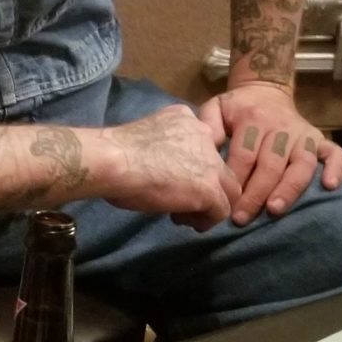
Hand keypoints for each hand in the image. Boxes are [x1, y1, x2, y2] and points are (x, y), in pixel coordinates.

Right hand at [93, 104, 238, 231]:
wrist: (113, 161)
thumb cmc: (115, 151)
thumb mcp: (147, 135)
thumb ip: (165, 145)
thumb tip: (163, 165)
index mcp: (187, 118)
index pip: (205, 145)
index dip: (195, 166)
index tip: (178, 179)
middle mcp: (205, 135)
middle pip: (221, 167)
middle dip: (207, 186)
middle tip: (184, 200)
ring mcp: (210, 163)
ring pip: (229, 189)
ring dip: (210, 205)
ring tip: (186, 216)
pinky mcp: (209, 188)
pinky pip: (221, 210)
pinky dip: (207, 220)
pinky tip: (189, 222)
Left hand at [199, 81, 341, 225]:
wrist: (265, 89)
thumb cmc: (238, 107)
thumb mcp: (217, 108)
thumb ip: (208, 127)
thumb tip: (204, 152)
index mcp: (254, 120)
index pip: (244, 154)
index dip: (234, 179)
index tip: (222, 202)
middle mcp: (281, 128)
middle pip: (271, 165)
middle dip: (256, 194)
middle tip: (241, 218)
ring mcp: (303, 134)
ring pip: (301, 165)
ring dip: (289, 190)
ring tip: (274, 210)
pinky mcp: (320, 139)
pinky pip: (335, 153)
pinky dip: (337, 169)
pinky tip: (330, 187)